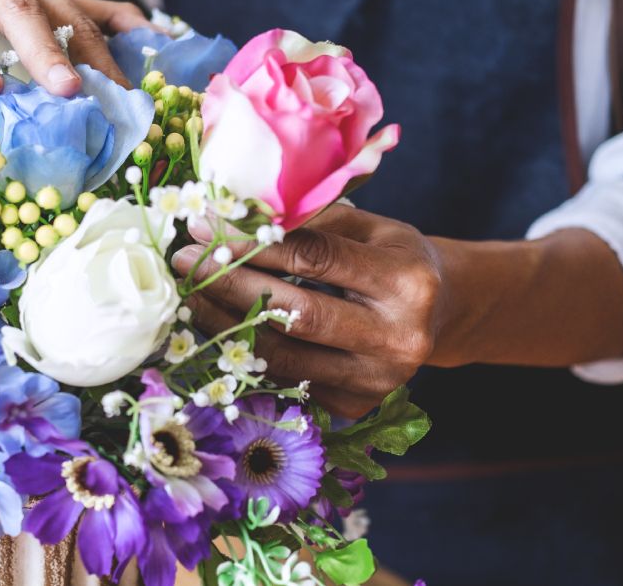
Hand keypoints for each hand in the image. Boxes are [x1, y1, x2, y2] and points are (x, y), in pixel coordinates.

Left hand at [172, 204, 451, 417]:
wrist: (438, 314)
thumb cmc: (393, 258)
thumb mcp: (369, 226)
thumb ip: (310, 222)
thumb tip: (228, 216)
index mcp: (408, 281)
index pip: (314, 258)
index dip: (253, 242)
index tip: (205, 226)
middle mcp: (399, 338)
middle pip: (295, 313)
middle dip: (230, 285)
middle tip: (184, 263)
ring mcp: (377, 381)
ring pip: (284, 356)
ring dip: (226, 325)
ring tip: (190, 296)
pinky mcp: (355, 406)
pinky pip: (286, 379)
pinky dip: (247, 353)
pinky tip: (218, 327)